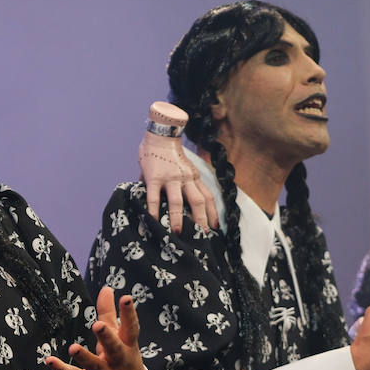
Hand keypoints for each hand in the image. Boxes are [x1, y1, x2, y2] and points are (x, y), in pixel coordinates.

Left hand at [45, 286, 146, 369]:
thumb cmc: (122, 360)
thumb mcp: (121, 338)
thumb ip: (110, 313)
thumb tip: (106, 288)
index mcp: (128, 346)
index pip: (131, 328)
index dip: (129, 314)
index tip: (126, 298)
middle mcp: (118, 360)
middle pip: (114, 348)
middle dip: (107, 337)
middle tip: (98, 325)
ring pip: (94, 365)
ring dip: (84, 357)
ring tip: (73, 348)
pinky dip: (62, 369)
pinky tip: (49, 360)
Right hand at [140, 102, 215, 232]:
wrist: (161, 133)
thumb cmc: (170, 154)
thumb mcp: (183, 169)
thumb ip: (182, 184)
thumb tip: (180, 201)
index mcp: (194, 177)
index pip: (207, 197)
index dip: (212, 213)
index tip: (215, 228)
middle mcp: (186, 178)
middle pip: (198, 202)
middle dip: (201, 220)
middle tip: (201, 236)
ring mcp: (170, 178)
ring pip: (178, 201)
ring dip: (179, 218)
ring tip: (177, 233)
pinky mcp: (154, 177)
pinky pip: (154, 196)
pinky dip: (154, 209)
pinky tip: (154, 220)